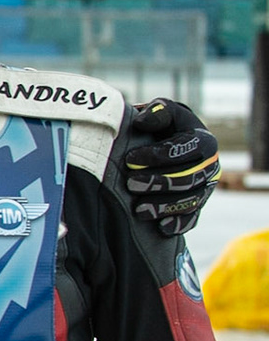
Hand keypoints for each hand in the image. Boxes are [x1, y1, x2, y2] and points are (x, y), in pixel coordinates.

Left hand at [124, 99, 218, 235]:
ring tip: (139, 209)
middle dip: (158, 182)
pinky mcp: (198, 206)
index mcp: (203, 141)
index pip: (184, 149)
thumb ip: (156, 113)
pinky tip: (161, 227)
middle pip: (187, 178)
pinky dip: (178, 224)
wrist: (166, 145)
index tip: (130, 159)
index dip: (157, 155)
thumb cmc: (161, 127)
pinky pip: (193, 219)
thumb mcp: (162, 113)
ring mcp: (205, 188)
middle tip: (131, 184)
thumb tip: (142, 122)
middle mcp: (209, 166)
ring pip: (190, 201)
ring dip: (164, 207)